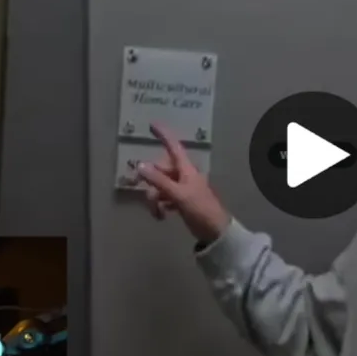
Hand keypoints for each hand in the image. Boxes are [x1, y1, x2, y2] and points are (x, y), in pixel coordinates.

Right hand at [136, 123, 231, 243]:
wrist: (215, 231)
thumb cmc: (200, 209)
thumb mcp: (178, 194)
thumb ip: (159, 180)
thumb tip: (140, 165)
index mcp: (186, 169)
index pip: (173, 147)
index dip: (164, 135)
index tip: (152, 124)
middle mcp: (183, 175)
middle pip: (160, 170)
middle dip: (151, 183)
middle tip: (142, 193)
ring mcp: (182, 188)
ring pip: (160, 186)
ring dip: (155, 198)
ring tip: (157, 213)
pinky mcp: (181, 201)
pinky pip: (164, 198)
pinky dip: (160, 206)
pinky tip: (161, 217)